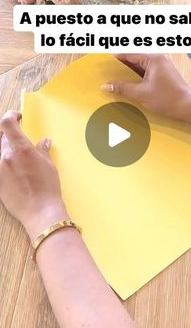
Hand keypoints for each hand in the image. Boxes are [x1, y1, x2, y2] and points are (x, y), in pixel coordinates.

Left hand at [0, 111, 67, 239]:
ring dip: (7, 149)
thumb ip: (42, 150)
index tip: (17, 117)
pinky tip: (15, 171)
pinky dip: (5, 164)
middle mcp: (5, 156)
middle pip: (2, 137)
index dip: (11, 116)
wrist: (40, 212)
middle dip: (11, 135)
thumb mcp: (48, 165)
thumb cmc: (47, 188)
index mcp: (20, 148)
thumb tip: (43, 142)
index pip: (7, 123)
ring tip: (18, 157)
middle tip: (20, 139)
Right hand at [102, 54, 190, 120]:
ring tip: (117, 78)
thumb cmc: (167, 98)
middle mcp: (158, 58)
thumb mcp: (141, 94)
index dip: (116, 58)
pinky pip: (146, 70)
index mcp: (153, 58)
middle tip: (109, 71)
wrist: (188, 106)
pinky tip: (130, 83)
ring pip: (140, 64)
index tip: (104, 63)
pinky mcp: (164, 73)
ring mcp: (162, 65)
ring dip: (129, 71)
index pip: (129, 53)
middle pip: (135, 58)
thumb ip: (122, 88)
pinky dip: (137, 75)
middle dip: (122, 64)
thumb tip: (107, 86)